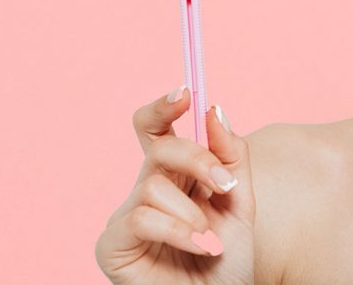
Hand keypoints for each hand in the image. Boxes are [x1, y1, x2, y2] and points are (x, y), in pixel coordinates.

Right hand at [95, 86, 255, 284]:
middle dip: (197, 160)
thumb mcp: (239, 201)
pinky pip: (141, 218)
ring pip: (153, 186)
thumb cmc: (228, 259)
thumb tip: (213, 110)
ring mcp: (126, 217)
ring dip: (193, 213)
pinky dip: (179, 232)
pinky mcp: (112, 245)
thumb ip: (229, 156)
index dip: (164, 106)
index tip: (186, 92)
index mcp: (175, 176)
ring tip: (212, 241)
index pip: (157, 129)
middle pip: (160, 148)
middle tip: (224, 187)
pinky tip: (202, 248)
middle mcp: (147, 190)